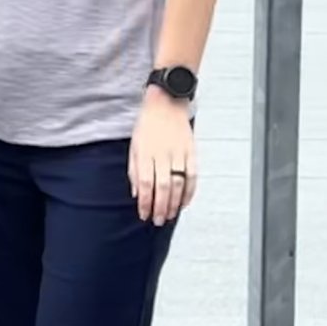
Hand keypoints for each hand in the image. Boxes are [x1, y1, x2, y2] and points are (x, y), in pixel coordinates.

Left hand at [129, 92, 195, 225]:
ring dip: (174, 203)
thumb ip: (134, 172)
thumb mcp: (134, 147)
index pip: (146, 184)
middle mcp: (163, 155)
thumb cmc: (147, 126)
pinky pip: (193, 176)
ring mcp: (179, 153)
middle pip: (163, 187)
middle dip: (160, 207)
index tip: (144, 215)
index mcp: (145, 153)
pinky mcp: (192, 152)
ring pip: (179, 184)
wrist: (166, 104)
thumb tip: (136, 194)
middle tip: (158, 220)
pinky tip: (184, 202)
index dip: (145, 202)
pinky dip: (190, 192)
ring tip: (169, 215)